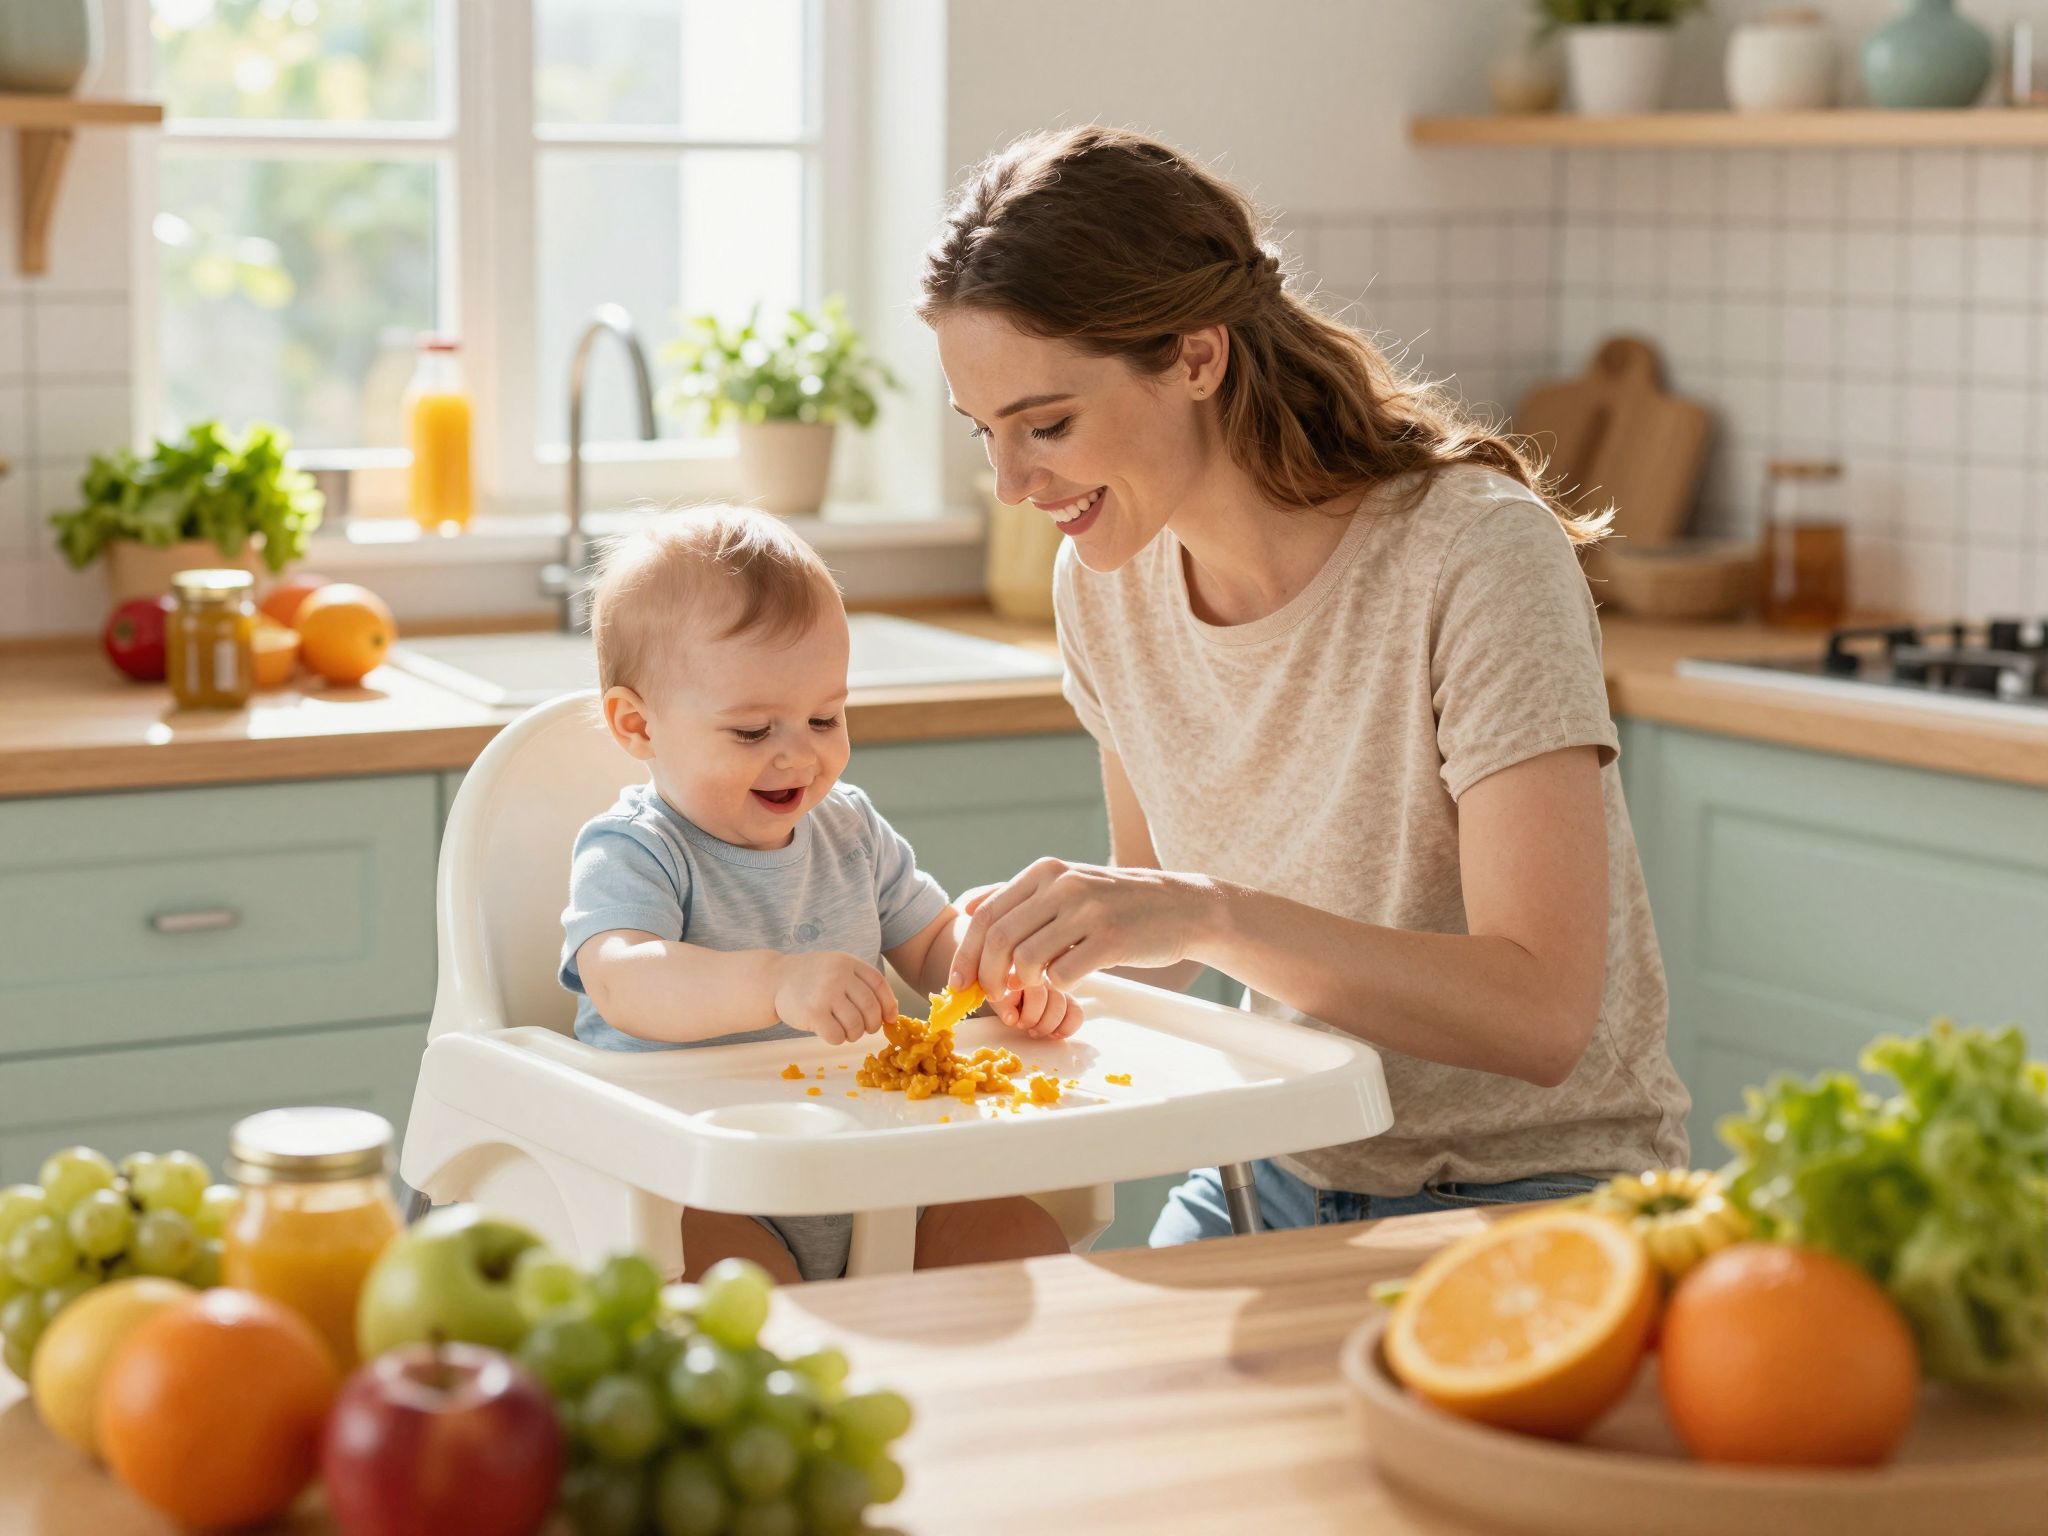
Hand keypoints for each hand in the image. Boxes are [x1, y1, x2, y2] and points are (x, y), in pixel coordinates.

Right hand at [772, 951, 896, 1045]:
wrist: (775, 978)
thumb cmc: (812, 978)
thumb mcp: (838, 968)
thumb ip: (862, 983)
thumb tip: (891, 1012)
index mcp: (848, 962)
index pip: (879, 984)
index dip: (888, 1004)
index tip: (889, 1018)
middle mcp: (839, 975)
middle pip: (870, 1007)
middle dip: (871, 1024)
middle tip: (864, 1029)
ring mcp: (825, 993)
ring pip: (855, 1025)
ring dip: (854, 1034)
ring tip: (846, 1032)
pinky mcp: (813, 1012)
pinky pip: (837, 1035)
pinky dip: (838, 1039)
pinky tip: (830, 1033)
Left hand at [949, 858, 1208, 1021]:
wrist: (1182, 907)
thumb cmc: (1119, 904)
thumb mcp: (1068, 884)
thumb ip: (1023, 896)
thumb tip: (968, 906)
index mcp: (1045, 871)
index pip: (986, 914)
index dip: (965, 953)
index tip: (958, 983)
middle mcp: (1062, 885)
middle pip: (998, 939)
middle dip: (986, 978)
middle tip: (992, 998)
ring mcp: (1087, 910)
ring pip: (1025, 959)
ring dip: (1019, 987)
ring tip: (1028, 996)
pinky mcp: (1111, 939)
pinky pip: (1062, 974)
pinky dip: (1054, 989)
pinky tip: (1064, 987)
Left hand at [995, 981, 1084, 1041]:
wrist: (1009, 994)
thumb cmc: (1003, 994)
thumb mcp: (997, 997)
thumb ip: (1002, 1004)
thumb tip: (1012, 1018)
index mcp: (1032, 970)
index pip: (1038, 993)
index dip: (1027, 1014)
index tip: (1013, 1020)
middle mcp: (1049, 976)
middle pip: (1055, 1002)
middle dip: (1036, 1021)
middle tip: (1023, 1026)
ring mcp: (1061, 989)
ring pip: (1066, 1009)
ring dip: (1048, 1027)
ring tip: (1034, 1031)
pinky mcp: (1070, 1002)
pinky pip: (1078, 1015)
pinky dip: (1066, 1028)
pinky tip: (1052, 1033)